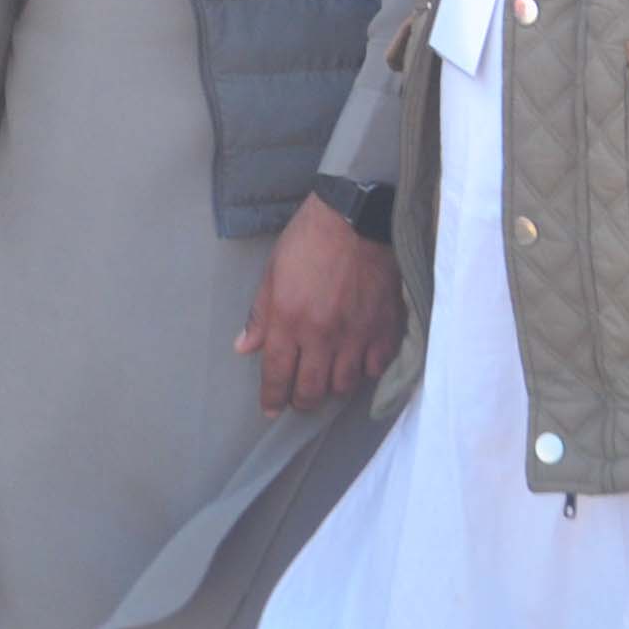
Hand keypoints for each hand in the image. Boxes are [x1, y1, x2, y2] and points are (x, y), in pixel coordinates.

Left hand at [236, 193, 404, 412]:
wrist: (356, 219)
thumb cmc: (308, 240)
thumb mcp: (272, 273)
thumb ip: (260, 315)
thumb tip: (245, 347)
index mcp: (289, 320)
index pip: (278, 373)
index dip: (272, 397)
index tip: (270, 410)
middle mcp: (322, 335)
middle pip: (312, 389)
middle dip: (302, 401)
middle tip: (298, 400)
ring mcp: (356, 334)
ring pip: (344, 384)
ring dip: (332, 388)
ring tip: (326, 381)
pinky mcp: (383, 328)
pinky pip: (375, 367)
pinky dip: (365, 371)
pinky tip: (357, 364)